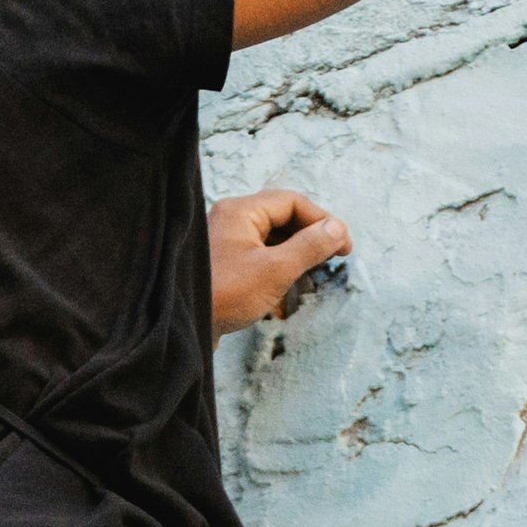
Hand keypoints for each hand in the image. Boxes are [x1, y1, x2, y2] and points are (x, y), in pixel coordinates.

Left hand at [207, 182, 354, 329]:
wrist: (182, 324)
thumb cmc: (224, 296)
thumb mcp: (275, 270)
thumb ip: (309, 246)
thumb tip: (337, 228)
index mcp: (240, 211)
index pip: (292, 202)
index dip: (323, 220)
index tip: (344, 246)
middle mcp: (231, 219)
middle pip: (283, 215)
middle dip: (312, 233)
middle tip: (335, 255)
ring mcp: (226, 240)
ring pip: (272, 234)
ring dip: (298, 247)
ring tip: (317, 266)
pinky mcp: (225, 262)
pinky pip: (260, 251)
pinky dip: (281, 260)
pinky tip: (291, 277)